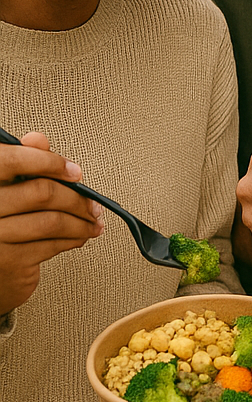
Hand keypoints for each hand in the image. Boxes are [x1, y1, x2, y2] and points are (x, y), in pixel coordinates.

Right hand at [0, 132, 104, 316]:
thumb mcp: (6, 189)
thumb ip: (21, 163)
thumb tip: (38, 139)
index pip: (10, 160)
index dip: (48, 162)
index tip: (73, 171)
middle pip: (41, 193)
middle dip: (76, 198)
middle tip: (93, 204)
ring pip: (52, 221)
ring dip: (81, 222)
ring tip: (93, 222)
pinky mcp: (9, 261)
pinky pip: (51, 245)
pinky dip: (73, 239)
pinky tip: (80, 236)